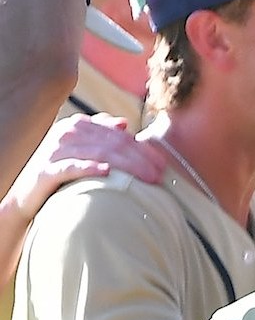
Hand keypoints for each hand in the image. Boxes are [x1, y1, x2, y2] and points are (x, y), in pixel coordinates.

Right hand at [6, 115, 165, 216]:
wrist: (28, 195)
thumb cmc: (61, 172)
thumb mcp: (82, 150)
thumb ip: (101, 135)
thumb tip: (122, 124)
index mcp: (78, 126)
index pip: (119, 135)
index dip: (143, 149)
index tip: (162, 164)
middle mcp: (67, 134)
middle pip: (113, 143)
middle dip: (140, 158)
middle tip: (160, 175)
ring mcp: (55, 151)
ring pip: (99, 153)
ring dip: (127, 165)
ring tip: (147, 177)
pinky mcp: (45, 171)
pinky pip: (70, 167)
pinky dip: (89, 168)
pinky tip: (107, 171)